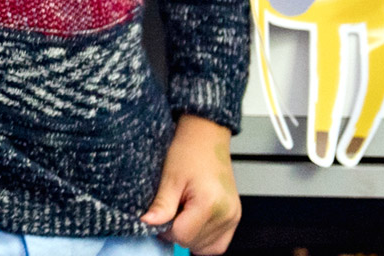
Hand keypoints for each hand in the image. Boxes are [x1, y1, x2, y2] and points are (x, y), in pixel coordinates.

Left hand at [142, 115, 239, 254]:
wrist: (206, 138)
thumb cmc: (189, 152)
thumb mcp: (169, 178)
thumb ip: (162, 205)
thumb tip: (148, 223)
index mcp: (210, 204)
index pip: (182, 236)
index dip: (165, 228)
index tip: (161, 214)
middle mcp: (227, 214)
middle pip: (193, 243)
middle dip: (177, 232)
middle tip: (172, 209)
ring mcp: (234, 217)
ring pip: (206, 248)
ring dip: (190, 236)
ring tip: (183, 212)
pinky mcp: (235, 217)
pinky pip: (218, 243)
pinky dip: (203, 238)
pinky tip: (193, 220)